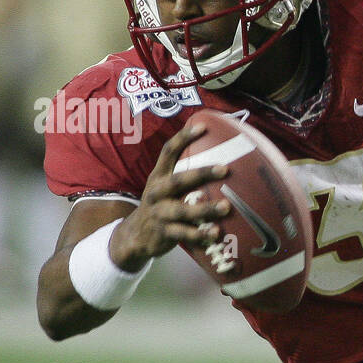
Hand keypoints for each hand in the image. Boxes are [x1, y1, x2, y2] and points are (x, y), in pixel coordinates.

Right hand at [109, 120, 231, 270]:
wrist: (135, 235)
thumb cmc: (161, 205)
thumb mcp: (165, 187)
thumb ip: (185, 176)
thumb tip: (220, 157)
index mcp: (159, 177)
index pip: (168, 152)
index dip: (183, 138)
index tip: (202, 126)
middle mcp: (157, 192)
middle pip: (178, 180)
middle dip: (202, 173)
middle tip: (225, 169)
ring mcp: (160, 213)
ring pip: (183, 210)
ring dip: (205, 209)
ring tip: (226, 207)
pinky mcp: (165, 233)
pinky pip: (184, 234)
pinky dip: (200, 235)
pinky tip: (215, 234)